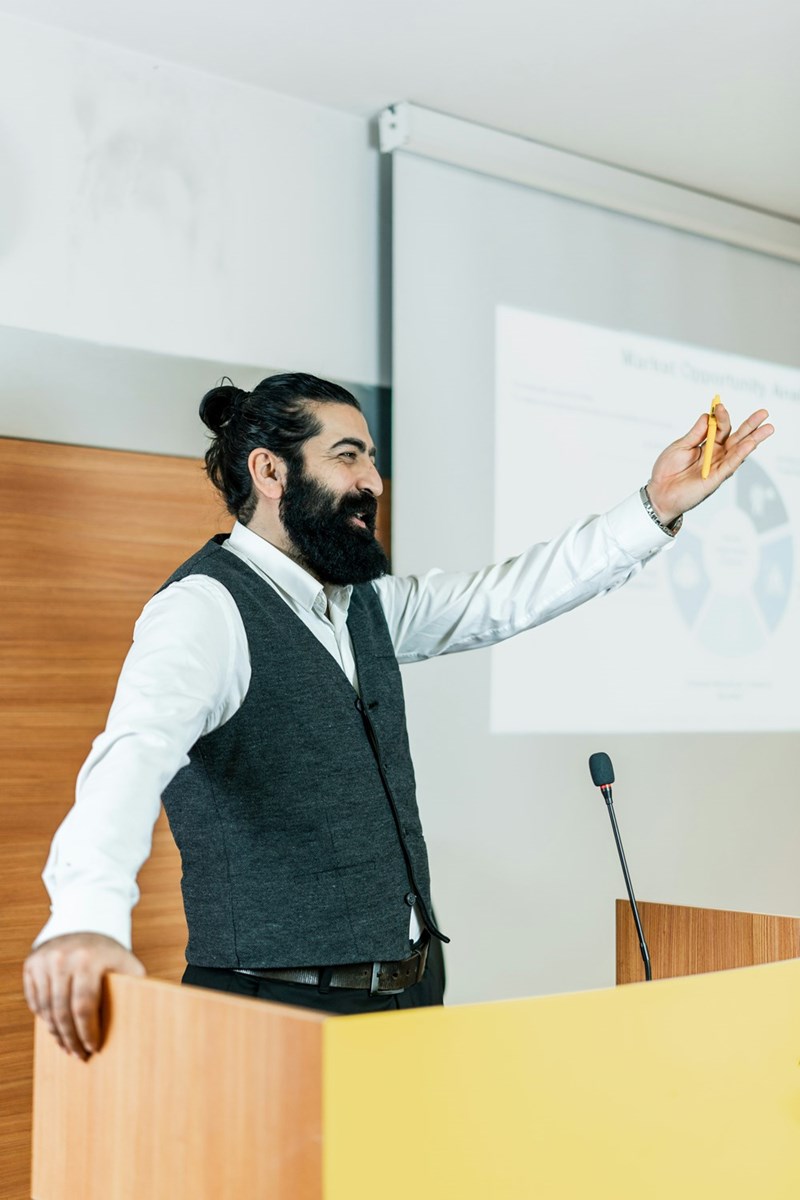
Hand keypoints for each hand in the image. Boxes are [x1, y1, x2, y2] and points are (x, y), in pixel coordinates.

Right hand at [23, 933, 144, 1059]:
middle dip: (70, 1038)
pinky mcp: (32, 963)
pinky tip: (55, 1028)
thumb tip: (147, 1020)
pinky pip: (34, 1000)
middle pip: (62, 1011)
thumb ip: (134, 988)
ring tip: (66, 1046)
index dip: (87, 1032)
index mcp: (89, 959)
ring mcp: (45, 960)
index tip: (93, 1049)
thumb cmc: (111, 954)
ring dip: (56, 1033)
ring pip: (46, 1009)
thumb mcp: (127, 965)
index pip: (84, 1006)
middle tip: (77, 1055)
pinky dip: (43, 1018)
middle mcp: (63, 958)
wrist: (87, 924)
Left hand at [646, 403, 773, 524]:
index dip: (721, 416)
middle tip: (764, 413)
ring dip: (753, 438)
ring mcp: (717, 466)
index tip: (718, 405)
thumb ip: (696, 433)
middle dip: (750, 425)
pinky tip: (750, 444)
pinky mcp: (715, 478)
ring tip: (768, 428)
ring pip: (738, 450)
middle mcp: (716, 455)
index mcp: (708, 445)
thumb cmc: (667, 470)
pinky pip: (730, 464)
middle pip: (736, 437)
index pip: (720, 428)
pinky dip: (740, 454)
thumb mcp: (680, 446)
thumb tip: (708, 415)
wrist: (659, 492)